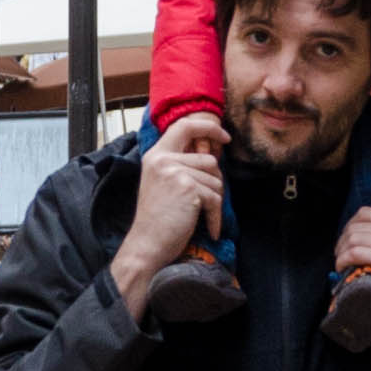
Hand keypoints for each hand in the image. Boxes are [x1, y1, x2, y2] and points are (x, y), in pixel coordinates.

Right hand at [106, 115, 230, 301]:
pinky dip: (216, 217)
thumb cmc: (156, 220)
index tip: (224, 136)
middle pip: (209, 159)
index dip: (208, 127)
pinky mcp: (188, 187)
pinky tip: (210, 230)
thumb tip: (212, 158)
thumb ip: (179, 166)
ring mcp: (175, 172)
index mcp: (156, 155)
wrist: (146, 245)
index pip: (185, 126)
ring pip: (215, 180)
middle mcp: (163, 159)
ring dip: (214, 202)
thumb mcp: (161, 184)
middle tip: (207, 202)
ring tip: (201, 217)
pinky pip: (215, 198)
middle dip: (214, 182)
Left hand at [340, 197, 370, 370]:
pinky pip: (357, 253)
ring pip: (355, 238)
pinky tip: (343, 268)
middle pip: (358, 225)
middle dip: (343, 239)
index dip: (350, 226)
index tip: (347, 241)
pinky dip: (344, 260)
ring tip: (341, 262)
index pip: (367, 213)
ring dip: (341, 251)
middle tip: (340, 254)